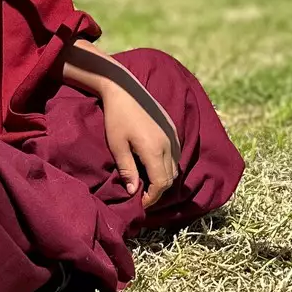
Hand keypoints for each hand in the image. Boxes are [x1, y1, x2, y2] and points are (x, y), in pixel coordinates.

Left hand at [101, 85, 177, 208]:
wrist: (124, 89)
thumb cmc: (116, 118)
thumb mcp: (117, 146)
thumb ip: (127, 170)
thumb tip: (132, 192)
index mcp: (154, 150)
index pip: (161, 184)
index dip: (152, 197)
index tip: (140, 202)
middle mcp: (168, 144)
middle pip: (170, 178)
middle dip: (157, 190)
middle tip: (142, 194)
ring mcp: (172, 135)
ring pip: (174, 166)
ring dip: (163, 177)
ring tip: (147, 181)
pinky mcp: (172, 128)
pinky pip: (175, 153)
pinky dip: (167, 164)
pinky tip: (152, 164)